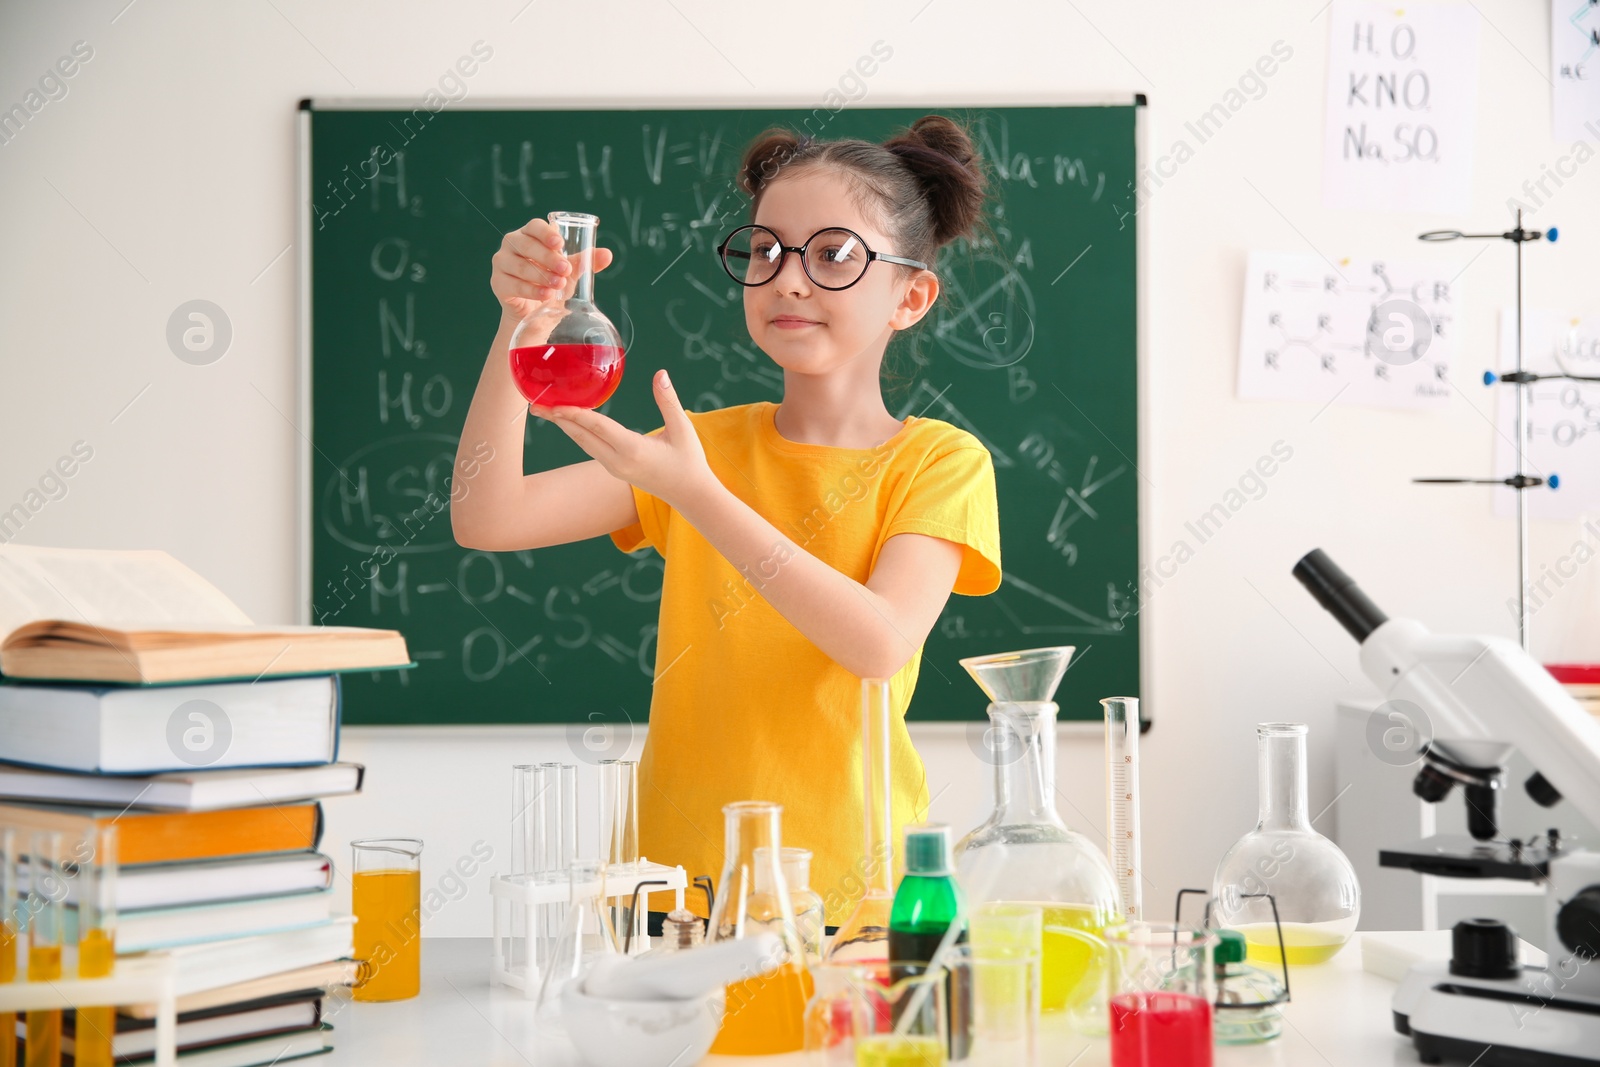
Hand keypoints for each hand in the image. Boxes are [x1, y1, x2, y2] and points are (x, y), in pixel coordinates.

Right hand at [491, 216, 614, 322]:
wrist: (536, 312)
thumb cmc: (552, 282)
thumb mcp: (570, 271)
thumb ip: (587, 261)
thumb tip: (608, 254)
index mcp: (529, 234)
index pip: (534, 226)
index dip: (546, 233)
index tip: (560, 244)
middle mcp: (511, 244)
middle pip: (526, 245)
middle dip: (547, 257)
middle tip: (565, 269)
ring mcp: (502, 263)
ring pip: (519, 265)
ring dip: (541, 275)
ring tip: (558, 284)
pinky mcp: (498, 283)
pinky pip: (513, 285)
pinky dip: (531, 291)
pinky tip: (546, 295)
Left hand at [534, 370, 717, 510]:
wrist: (689, 494)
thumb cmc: (689, 461)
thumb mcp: (683, 429)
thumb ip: (669, 401)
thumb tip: (660, 373)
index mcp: (632, 450)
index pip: (597, 427)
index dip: (574, 413)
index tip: (554, 403)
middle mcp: (617, 461)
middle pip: (580, 436)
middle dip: (557, 419)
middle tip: (535, 404)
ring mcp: (613, 467)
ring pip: (582, 443)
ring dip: (563, 426)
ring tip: (544, 410)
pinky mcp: (614, 469)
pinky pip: (589, 447)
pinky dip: (577, 432)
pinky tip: (568, 420)